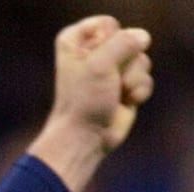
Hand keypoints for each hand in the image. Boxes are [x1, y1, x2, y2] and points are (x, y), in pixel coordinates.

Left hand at [29, 15, 153, 191]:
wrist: (85, 136)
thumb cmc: (84, 100)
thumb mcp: (99, 64)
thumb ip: (123, 43)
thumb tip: (143, 37)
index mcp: (74, 42)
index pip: (108, 24)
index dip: (109, 44)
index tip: (94, 64)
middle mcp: (92, 52)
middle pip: (129, 40)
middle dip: (125, 63)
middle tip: (108, 80)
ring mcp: (111, 69)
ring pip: (141, 59)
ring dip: (133, 78)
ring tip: (117, 92)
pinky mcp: (125, 85)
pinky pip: (146, 77)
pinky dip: (139, 90)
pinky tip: (126, 102)